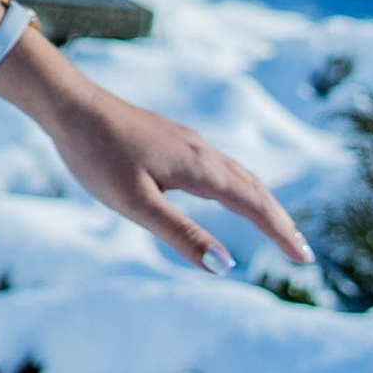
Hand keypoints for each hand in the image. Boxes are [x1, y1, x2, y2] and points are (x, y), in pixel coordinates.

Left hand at [34, 68, 313, 278]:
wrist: (69, 104)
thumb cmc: (96, 154)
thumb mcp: (135, 203)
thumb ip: (180, 234)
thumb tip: (226, 267)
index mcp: (199, 168)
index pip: (254, 204)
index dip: (280, 233)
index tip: (304, 259)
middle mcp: (201, 151)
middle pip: (254, 187)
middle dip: (279, 220)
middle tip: (300, 251)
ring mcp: (188, 142)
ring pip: (238, 173)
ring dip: (261, 201)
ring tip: (275, 225)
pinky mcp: (172, 139)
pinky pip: (220, 165)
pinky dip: (238, 185)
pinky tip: (227, 192)